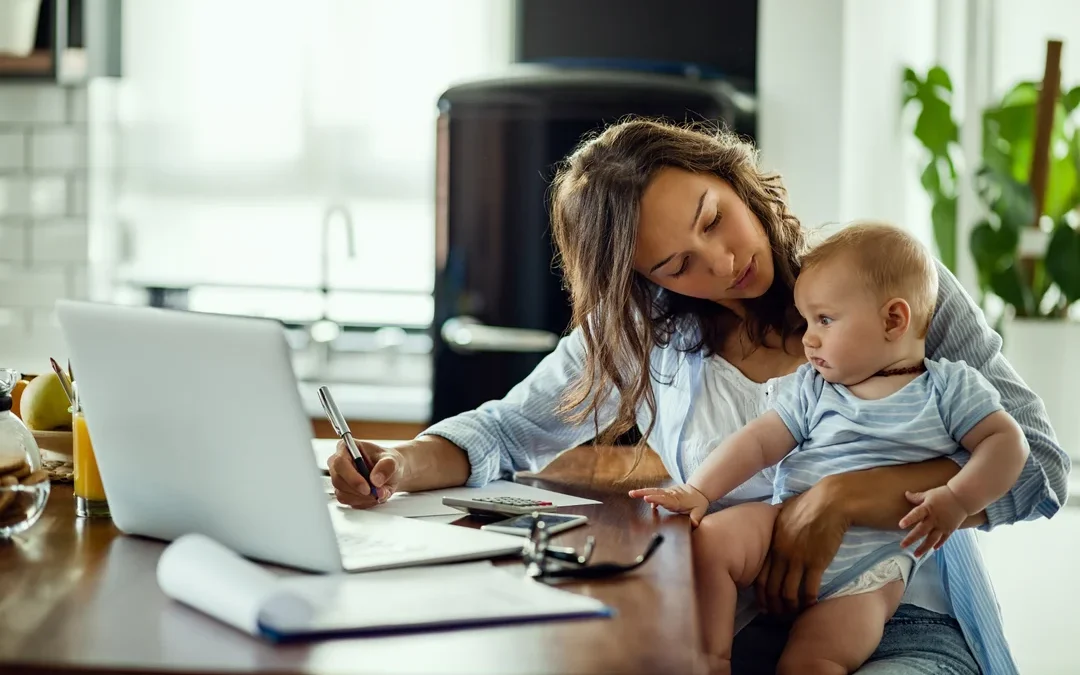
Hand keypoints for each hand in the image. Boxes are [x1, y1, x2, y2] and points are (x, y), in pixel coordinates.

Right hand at [327, 440, 404, 508]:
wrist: (390, 473)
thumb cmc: (388, 462)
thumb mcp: (393, 460)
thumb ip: (386, 467)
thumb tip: (375, 480)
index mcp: (346, 447)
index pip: (340, 462)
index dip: (352, 477)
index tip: (367, 488)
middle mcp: (337, 463)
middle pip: (338, 480)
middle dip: (358, 490)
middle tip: (376, 493)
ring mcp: (338, 478)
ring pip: (342, 493)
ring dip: (362, 497)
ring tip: (378, 492)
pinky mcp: (341, 491)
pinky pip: (347, 501)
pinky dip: (362, 501)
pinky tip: (372, 496)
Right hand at [628, 484, 709, 525]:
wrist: (699, 490)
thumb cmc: (698, 502)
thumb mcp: (700, 511)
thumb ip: (695, 519)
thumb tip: (693, 526)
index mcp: (677, 500)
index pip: (665, 500)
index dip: (655, 499)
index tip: (646, 498)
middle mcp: (670, 495)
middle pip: (655, 493)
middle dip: (643, 493)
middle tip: (632, 493)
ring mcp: (667, 493)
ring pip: (653, 491)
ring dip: (642, 492)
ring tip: (631, 493)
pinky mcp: (665, 492)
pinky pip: (655, 493)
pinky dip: (648, 495)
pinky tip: (642, 497)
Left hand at [756, 478, 848, 614]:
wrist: (830, 502)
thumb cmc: (809, 504)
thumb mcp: (785, 513)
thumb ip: (777, 526)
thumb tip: (774, 529)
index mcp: (773, 543)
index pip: (761, 576)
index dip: (761, 594)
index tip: (764, 604)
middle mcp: (782, 554)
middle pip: (772, 588)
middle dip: (774, 605)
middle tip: (777, 615)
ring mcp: (798, 559)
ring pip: (789, 592)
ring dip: (790, 607)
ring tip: (794, 613)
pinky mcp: (816, 563)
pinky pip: (809, 589)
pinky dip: (808, 602)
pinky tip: (811, 606)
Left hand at [899, 485, 966, 555]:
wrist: (963, 498)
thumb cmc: (944, 494)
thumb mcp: (929, 494)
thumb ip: (917, 497)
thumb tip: (906, 494)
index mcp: (928, 508)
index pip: (916, 514)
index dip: (908, 519)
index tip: (900, 525)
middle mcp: (934, 519)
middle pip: (922, 530)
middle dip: (911, 539)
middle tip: (902, 546)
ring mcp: (942, 526)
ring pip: (932, 539)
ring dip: (923, 548)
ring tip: (916, 555)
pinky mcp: (950, 529)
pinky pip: (943, 539)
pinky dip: (938, 544)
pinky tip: (933, 549)